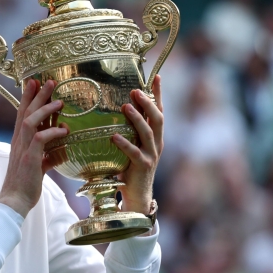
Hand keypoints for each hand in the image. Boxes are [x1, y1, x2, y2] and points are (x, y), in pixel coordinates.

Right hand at [0, 80, 67, 217]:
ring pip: (31, 121)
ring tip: (59, 101)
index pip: (22, 114)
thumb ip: (49, 157)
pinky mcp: (30, 158)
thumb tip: (63, 152)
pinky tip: (64, 130)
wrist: (14, 201)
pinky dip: (53, 132)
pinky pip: (40, 139)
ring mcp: (22, 149)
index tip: (35, 83)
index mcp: (19, 141)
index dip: (28, 97)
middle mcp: (19, 141)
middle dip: (37, 95)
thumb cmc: (26, 185)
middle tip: (49, 81)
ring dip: (45, 109)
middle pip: (26, 111)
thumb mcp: (39, 167)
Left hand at [112, 75, 163, 214]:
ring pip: (148, 133)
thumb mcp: (131, 146)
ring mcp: (152, 155)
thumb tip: (113, 110)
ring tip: (126, 107)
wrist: (137, 196)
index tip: (156, 76)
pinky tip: (114, 137)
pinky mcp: (143, 167)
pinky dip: (124, 144)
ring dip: (138, 119)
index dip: (158, 94)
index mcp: (155, 136)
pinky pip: (134, 153)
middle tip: (135, 90)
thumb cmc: (130, 169)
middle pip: (158, 118)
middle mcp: (157, 143)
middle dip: (149, 102)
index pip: (159, 111)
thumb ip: (128, 131)